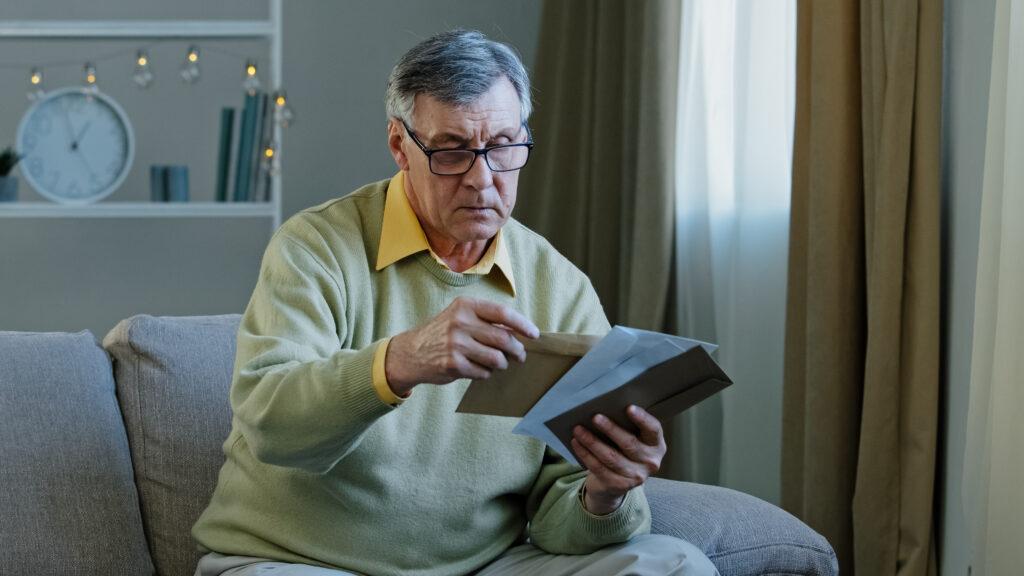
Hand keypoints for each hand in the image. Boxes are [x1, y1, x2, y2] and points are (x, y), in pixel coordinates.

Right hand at [385, 297, 539, 395]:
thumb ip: (486, 320)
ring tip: (500, 363)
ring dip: (502, 364)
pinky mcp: (453, 364)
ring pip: (496, 358)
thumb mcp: (460, 316)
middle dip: (517, 350)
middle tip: (520, 356)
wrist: (412, 352)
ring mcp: (456, 344)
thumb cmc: (444, 333)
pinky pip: (483, 372)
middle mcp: (460, 322)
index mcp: (466, 305)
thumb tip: (520, 332)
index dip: (522, 325)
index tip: (534, 335)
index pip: (502, 313)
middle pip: (503, 338)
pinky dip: (486, 373)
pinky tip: (479, 369)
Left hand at [571, 405, 666, 514]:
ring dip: (592, 442)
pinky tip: (576, 443)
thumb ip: (627, 426)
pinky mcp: (619, 486)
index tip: (628, 408)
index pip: (653, 429)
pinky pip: (599, 468)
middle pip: (629, 443)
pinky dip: (585, 454)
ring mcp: (636, 476)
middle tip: (595, 417)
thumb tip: (605, 408)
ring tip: (579, 430)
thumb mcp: (632, 439)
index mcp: (656, 445)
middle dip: (610, 429)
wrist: (615, 483)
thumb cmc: (623, 451)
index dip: (642, 418)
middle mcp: (650, 462)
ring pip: (611, 457)